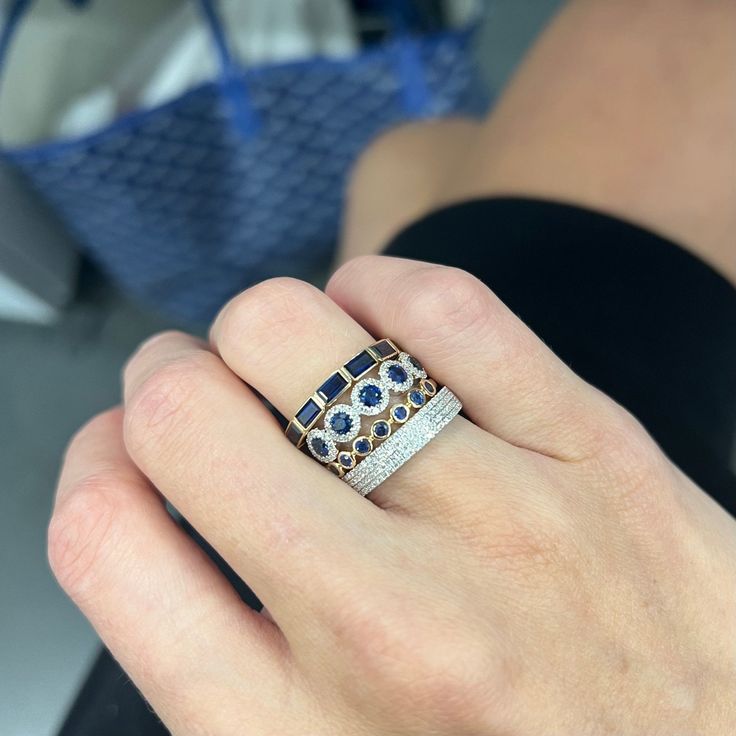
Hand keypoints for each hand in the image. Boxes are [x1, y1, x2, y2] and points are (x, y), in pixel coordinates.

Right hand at [49, 257, 735, 734]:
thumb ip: (217, 658)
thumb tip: (146, 502)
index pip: (105, 540)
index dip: (94, 469)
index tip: (120, 455)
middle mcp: (390, 625)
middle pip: (179, 412)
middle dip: (167, 383)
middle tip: (203, 397)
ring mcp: (501, 523)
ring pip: (290, 331)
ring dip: (261, 334)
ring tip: (297, 369)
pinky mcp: (594, 449)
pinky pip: (437, 304)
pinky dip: (375, 290)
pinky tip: (379, 324)